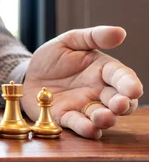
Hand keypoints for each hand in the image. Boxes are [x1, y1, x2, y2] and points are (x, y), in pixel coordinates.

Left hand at [22, 26, 142, 138]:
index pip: (121, 77)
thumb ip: (93, 37)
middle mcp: (98, 91)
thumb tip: (120, 32)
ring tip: (103, 117)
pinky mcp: (66, 117)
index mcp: (102, 70)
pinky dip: (86, 128)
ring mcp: (83, 106)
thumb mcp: (69, 41)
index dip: (129, 84)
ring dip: (106, 119)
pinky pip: (78, 124)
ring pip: (101, 116)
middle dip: (122, 104)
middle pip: (117, 101)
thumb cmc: (51, 57)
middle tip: (119, 105)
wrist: (27, 74)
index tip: (133, 90)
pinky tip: (90, 129)